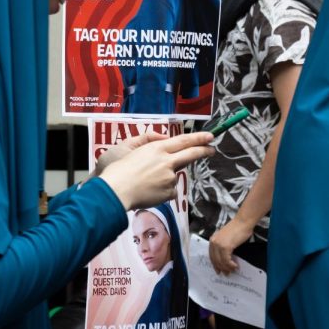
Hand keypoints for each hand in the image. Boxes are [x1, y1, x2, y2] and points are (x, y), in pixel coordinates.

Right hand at [98, 132, 213, 209]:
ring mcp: (169, 177)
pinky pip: (169, 190)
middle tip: (212, 150)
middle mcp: (167, 161)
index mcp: (157, 149)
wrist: (116, 190)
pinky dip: (161, 191)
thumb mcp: (133, 149)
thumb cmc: (120, 169)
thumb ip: (152, 143)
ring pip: (174, 175)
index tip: (209, 136)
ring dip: (166, 178)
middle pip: (191, 154)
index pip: (183, 141)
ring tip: (146, 182)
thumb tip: (166, 142)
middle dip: (204, 151)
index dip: (198, 138)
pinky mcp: (168, 192)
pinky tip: (148, 191)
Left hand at [208, 217, 253, 274]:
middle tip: (227, 273)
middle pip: (215, 260)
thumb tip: (226, 259)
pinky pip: (226, 260)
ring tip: (233, 270)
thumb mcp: (226, 238)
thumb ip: (223, 247)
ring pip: (221, 262)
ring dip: (227, 268)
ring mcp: (219, 244)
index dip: (216, 265)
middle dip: (222, 268)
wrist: (243, 222)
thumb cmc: (237, 229)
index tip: (219, 270)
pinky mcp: (225, 247)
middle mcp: (214, 242)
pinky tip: (235, 266)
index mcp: (213, 240)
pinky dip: (231, 265)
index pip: (212, 256)